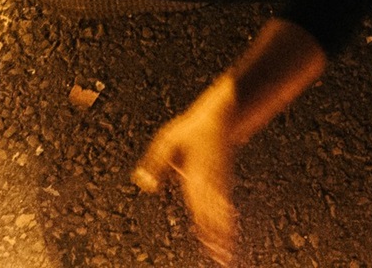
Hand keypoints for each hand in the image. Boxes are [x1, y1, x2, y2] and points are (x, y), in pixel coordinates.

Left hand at [134, 89, 238, 264]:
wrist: (222, 117)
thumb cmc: (192, 129)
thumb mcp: (168, 141)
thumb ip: (155, 163)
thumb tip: (144, 184)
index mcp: (197, 175)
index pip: (200, 205)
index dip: (204, 224)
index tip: (208, 241)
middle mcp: (211, 183)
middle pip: (214, 215)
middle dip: (217, 237)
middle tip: (220, 258)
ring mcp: (219, 184)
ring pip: (221, 215)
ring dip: (223, 236)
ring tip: (224, 256)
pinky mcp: (223, 184)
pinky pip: (224, 208)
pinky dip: (226, 224)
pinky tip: (227, 237)